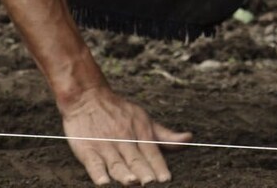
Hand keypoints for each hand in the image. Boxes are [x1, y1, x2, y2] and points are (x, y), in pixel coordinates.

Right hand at [59, 86, 192, 184]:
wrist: (86, 96)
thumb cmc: (118, 111)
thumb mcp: (144, 119)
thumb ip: (166, 135)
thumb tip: (189, 139)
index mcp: (140, 132)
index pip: (152, 153)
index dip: (159, 166)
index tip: (166, 179)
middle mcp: (123, 139)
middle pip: (135, 160)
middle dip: (144, 172)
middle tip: (150, 183)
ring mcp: (105, 145)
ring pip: (116, 163)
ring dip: (124, 173)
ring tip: (132, 181)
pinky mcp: (87, 148)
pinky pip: (93, 163)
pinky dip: (98, 173)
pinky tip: (103, 181)